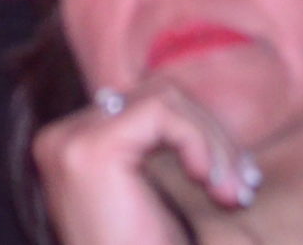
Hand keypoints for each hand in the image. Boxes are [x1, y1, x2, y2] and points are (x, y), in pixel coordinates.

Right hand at [34, 80, 260, 244]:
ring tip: (231, 194)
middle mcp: (61, 139)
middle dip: (212, 138)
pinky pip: (161, 112)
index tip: (235, 184)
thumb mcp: (160, 206)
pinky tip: (210, 184)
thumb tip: (204, 117)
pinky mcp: (91, 149)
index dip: (198, 137)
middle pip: (154, 97)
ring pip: (162, 97)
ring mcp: (69, 141)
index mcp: (70, 151)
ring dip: (212, 143)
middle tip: (242, 190)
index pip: (143, 110)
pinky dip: (200, 142)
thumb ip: (164, 159)